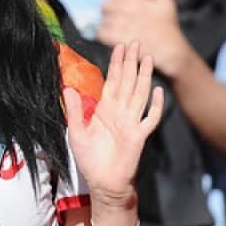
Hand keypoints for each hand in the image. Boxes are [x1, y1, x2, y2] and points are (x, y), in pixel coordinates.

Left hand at [64, 41, 163, 196]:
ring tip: (147, 58)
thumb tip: (67, 88)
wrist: (103, 183)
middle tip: (135, 42)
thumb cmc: (90, 160)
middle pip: (128, 82)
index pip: (112, 81)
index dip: (116, 64)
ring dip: (144, 76)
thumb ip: (74, 110)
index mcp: (105, 109)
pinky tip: (158, 91)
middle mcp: (120, 112)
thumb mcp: (76, 132)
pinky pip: (150, 118)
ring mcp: (131, 123)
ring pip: (139, 94)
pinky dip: (155, 106)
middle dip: (131, 62)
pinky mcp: (139, 136)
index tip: (118, 46)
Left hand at [98, 0, 189, 74]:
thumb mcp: (167, 1)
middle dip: (109, 11)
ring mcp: (123, 25)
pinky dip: (103, 35)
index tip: (121, 7)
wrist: (171, 51)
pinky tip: (111, 38)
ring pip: (103, 19)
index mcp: (138, 0)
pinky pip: (101, 33)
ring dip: (106, 24)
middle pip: (106, 5)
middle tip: (115, 19)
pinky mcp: (119, 40)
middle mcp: (129, 10)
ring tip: (113, 30)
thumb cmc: (169, 27)